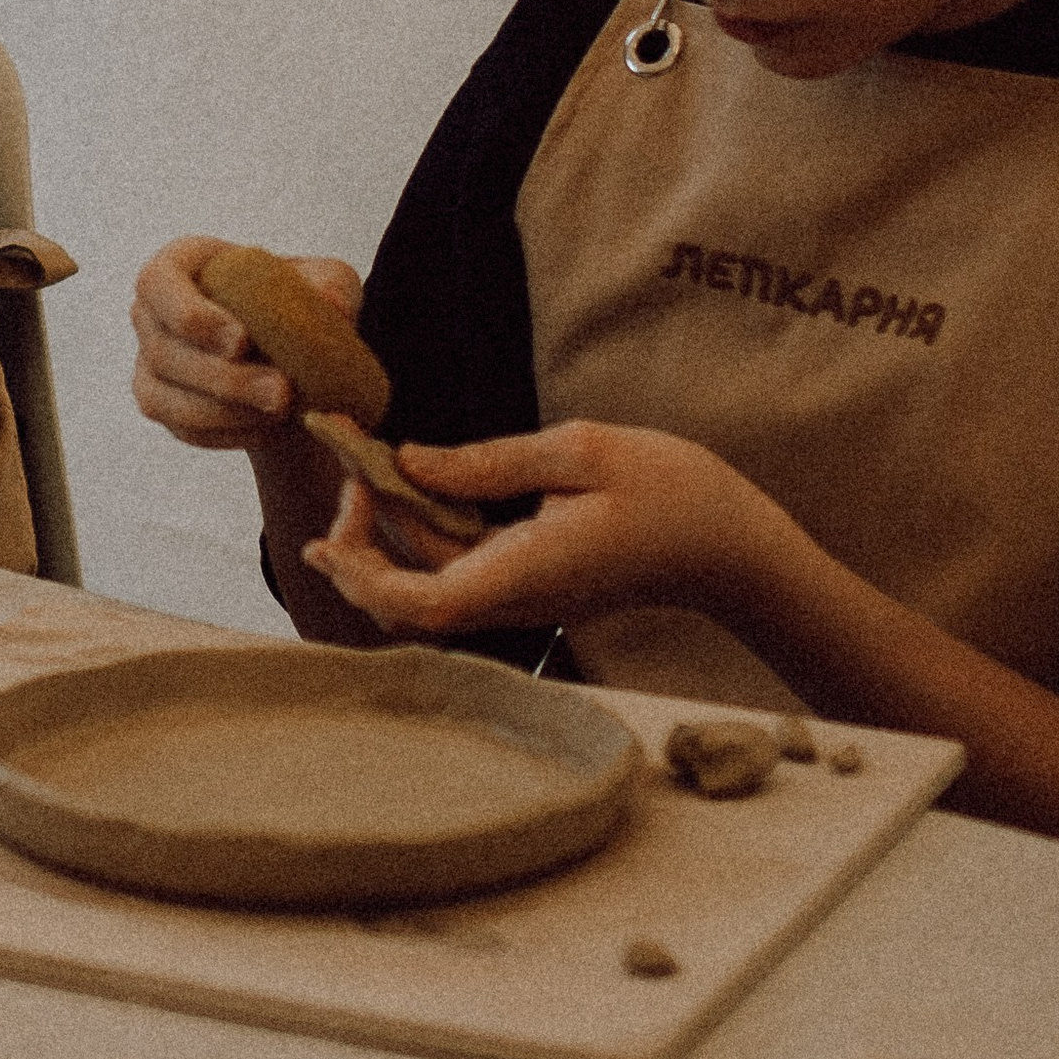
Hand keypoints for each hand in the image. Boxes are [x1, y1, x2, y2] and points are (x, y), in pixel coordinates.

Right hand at [129, 235, 363, 450]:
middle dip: (223, 378)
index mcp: (180, 264)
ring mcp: (148, 360)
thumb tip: (331, 303)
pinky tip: (264, 428)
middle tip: (281, 392)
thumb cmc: (297, 301)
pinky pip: (180, 428)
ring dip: (223, 411)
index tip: (244, 340)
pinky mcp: (159, 402)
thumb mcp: (326, 282)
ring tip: (280, 413)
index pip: (159, 281)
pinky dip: (223, 433)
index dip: (191, 314)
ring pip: (163, 396)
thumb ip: (330, 284)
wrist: (290, 353)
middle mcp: (151, 311)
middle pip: (164, 349)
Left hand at [307, 419, 800, 641]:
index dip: (360, 577)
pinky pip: (459, 567)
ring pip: (429, 580)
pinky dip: (424, 529)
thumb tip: (410, 465)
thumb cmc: (670, 491)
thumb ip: (488, 464)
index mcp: (522, 573)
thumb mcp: (580, 452)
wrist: (731, 546)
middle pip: (408, 599)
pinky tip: (412, 482)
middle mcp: (513, 596)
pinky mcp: (531, 580)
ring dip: (389, 530)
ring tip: (369, 459)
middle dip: (360, 543)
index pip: (418, 606)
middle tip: (352, 463)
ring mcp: (522, 593)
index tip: (326, 531)